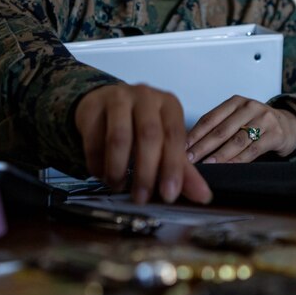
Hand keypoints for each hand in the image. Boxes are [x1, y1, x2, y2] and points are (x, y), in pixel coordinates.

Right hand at [74, 83, 211, 204]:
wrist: (105, 104)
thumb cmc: (140, 125)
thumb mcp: (164, 142)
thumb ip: (182, 170)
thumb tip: (203, 196)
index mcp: (169, 105)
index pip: (174, 136)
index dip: (172, 167)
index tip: (169, 195)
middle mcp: (145, 96)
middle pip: (149, 135)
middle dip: (145, 172)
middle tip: (141, 198)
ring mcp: (117, 98)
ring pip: (119, 137)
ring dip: (118, 168)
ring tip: (118, 185)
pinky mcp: (92, 106)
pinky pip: (94, 139)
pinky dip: (97, 163)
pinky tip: (102, 174)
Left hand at [185, 96, 295, 163]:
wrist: (289, 126)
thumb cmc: (257, 124)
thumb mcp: (239, 118)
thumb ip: (219, 126)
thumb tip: (191, 145)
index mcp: (235, 102)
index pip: (210, 118)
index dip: (194, 134)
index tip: (182, 147)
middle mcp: (249, 107)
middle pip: (221, 129)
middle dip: (202, 146)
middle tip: (188, 159)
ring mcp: (263, 120)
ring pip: (236, 140)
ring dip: (219, 155)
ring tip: (206, 165)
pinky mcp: (275, 134)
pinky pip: (252, 150)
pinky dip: (238, 160)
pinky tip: (227, 167)